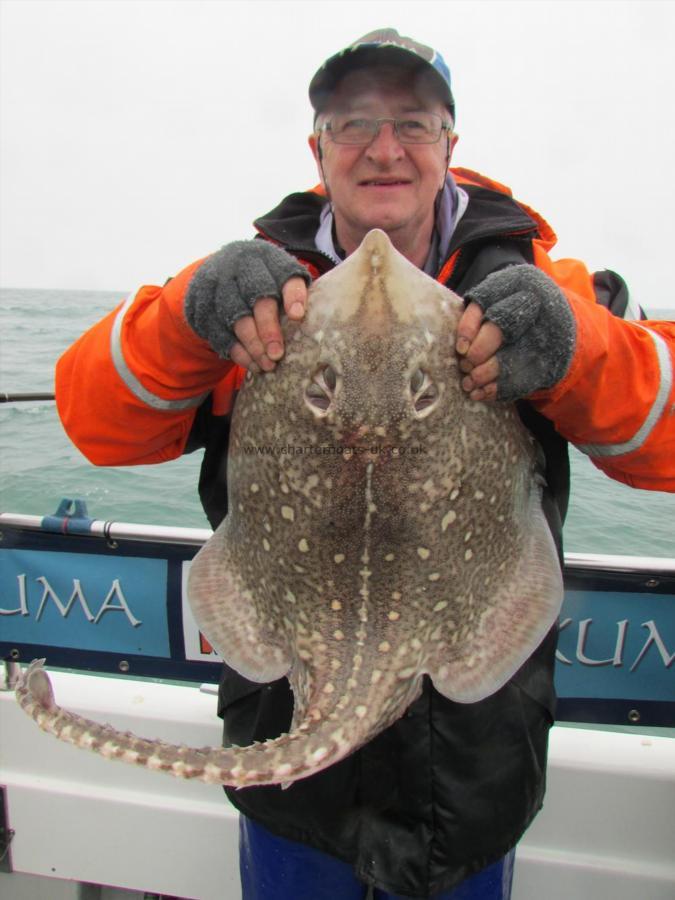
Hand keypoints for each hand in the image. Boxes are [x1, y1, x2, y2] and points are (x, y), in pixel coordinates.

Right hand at [184, 241, 310, 371]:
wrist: (215, 273)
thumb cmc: (263, 283)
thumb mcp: (280, 279)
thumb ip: (296, 295)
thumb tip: (320, 329)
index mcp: (267, 257)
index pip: (284, 273)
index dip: (292, 295)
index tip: (298, 317)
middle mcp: (241, 265)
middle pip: (257, 296)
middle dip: (269, 328)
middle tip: (278, 354)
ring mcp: (218, 283)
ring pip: (236, 317)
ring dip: (253, 344)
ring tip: (268, 365)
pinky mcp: (202, 304)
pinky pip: (219, 332)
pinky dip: (238, 351)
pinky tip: (252, 365)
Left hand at [455, 265, 575, 401]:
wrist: (561, 319)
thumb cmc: (515, 309)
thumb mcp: (500, 299)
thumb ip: (479, 314)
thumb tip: (460, 349)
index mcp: (520, 281)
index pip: (487, 303)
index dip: (468, 329)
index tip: (460, 349)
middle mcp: (537, 303)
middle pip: (499, 330)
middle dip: (478, 353)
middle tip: (465, 366)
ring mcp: (549, 331)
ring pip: (510, 358)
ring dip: (484, 375)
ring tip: (470, 383)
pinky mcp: (554, 358)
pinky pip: (522, 379)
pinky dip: (498, 389)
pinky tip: (483, 393)